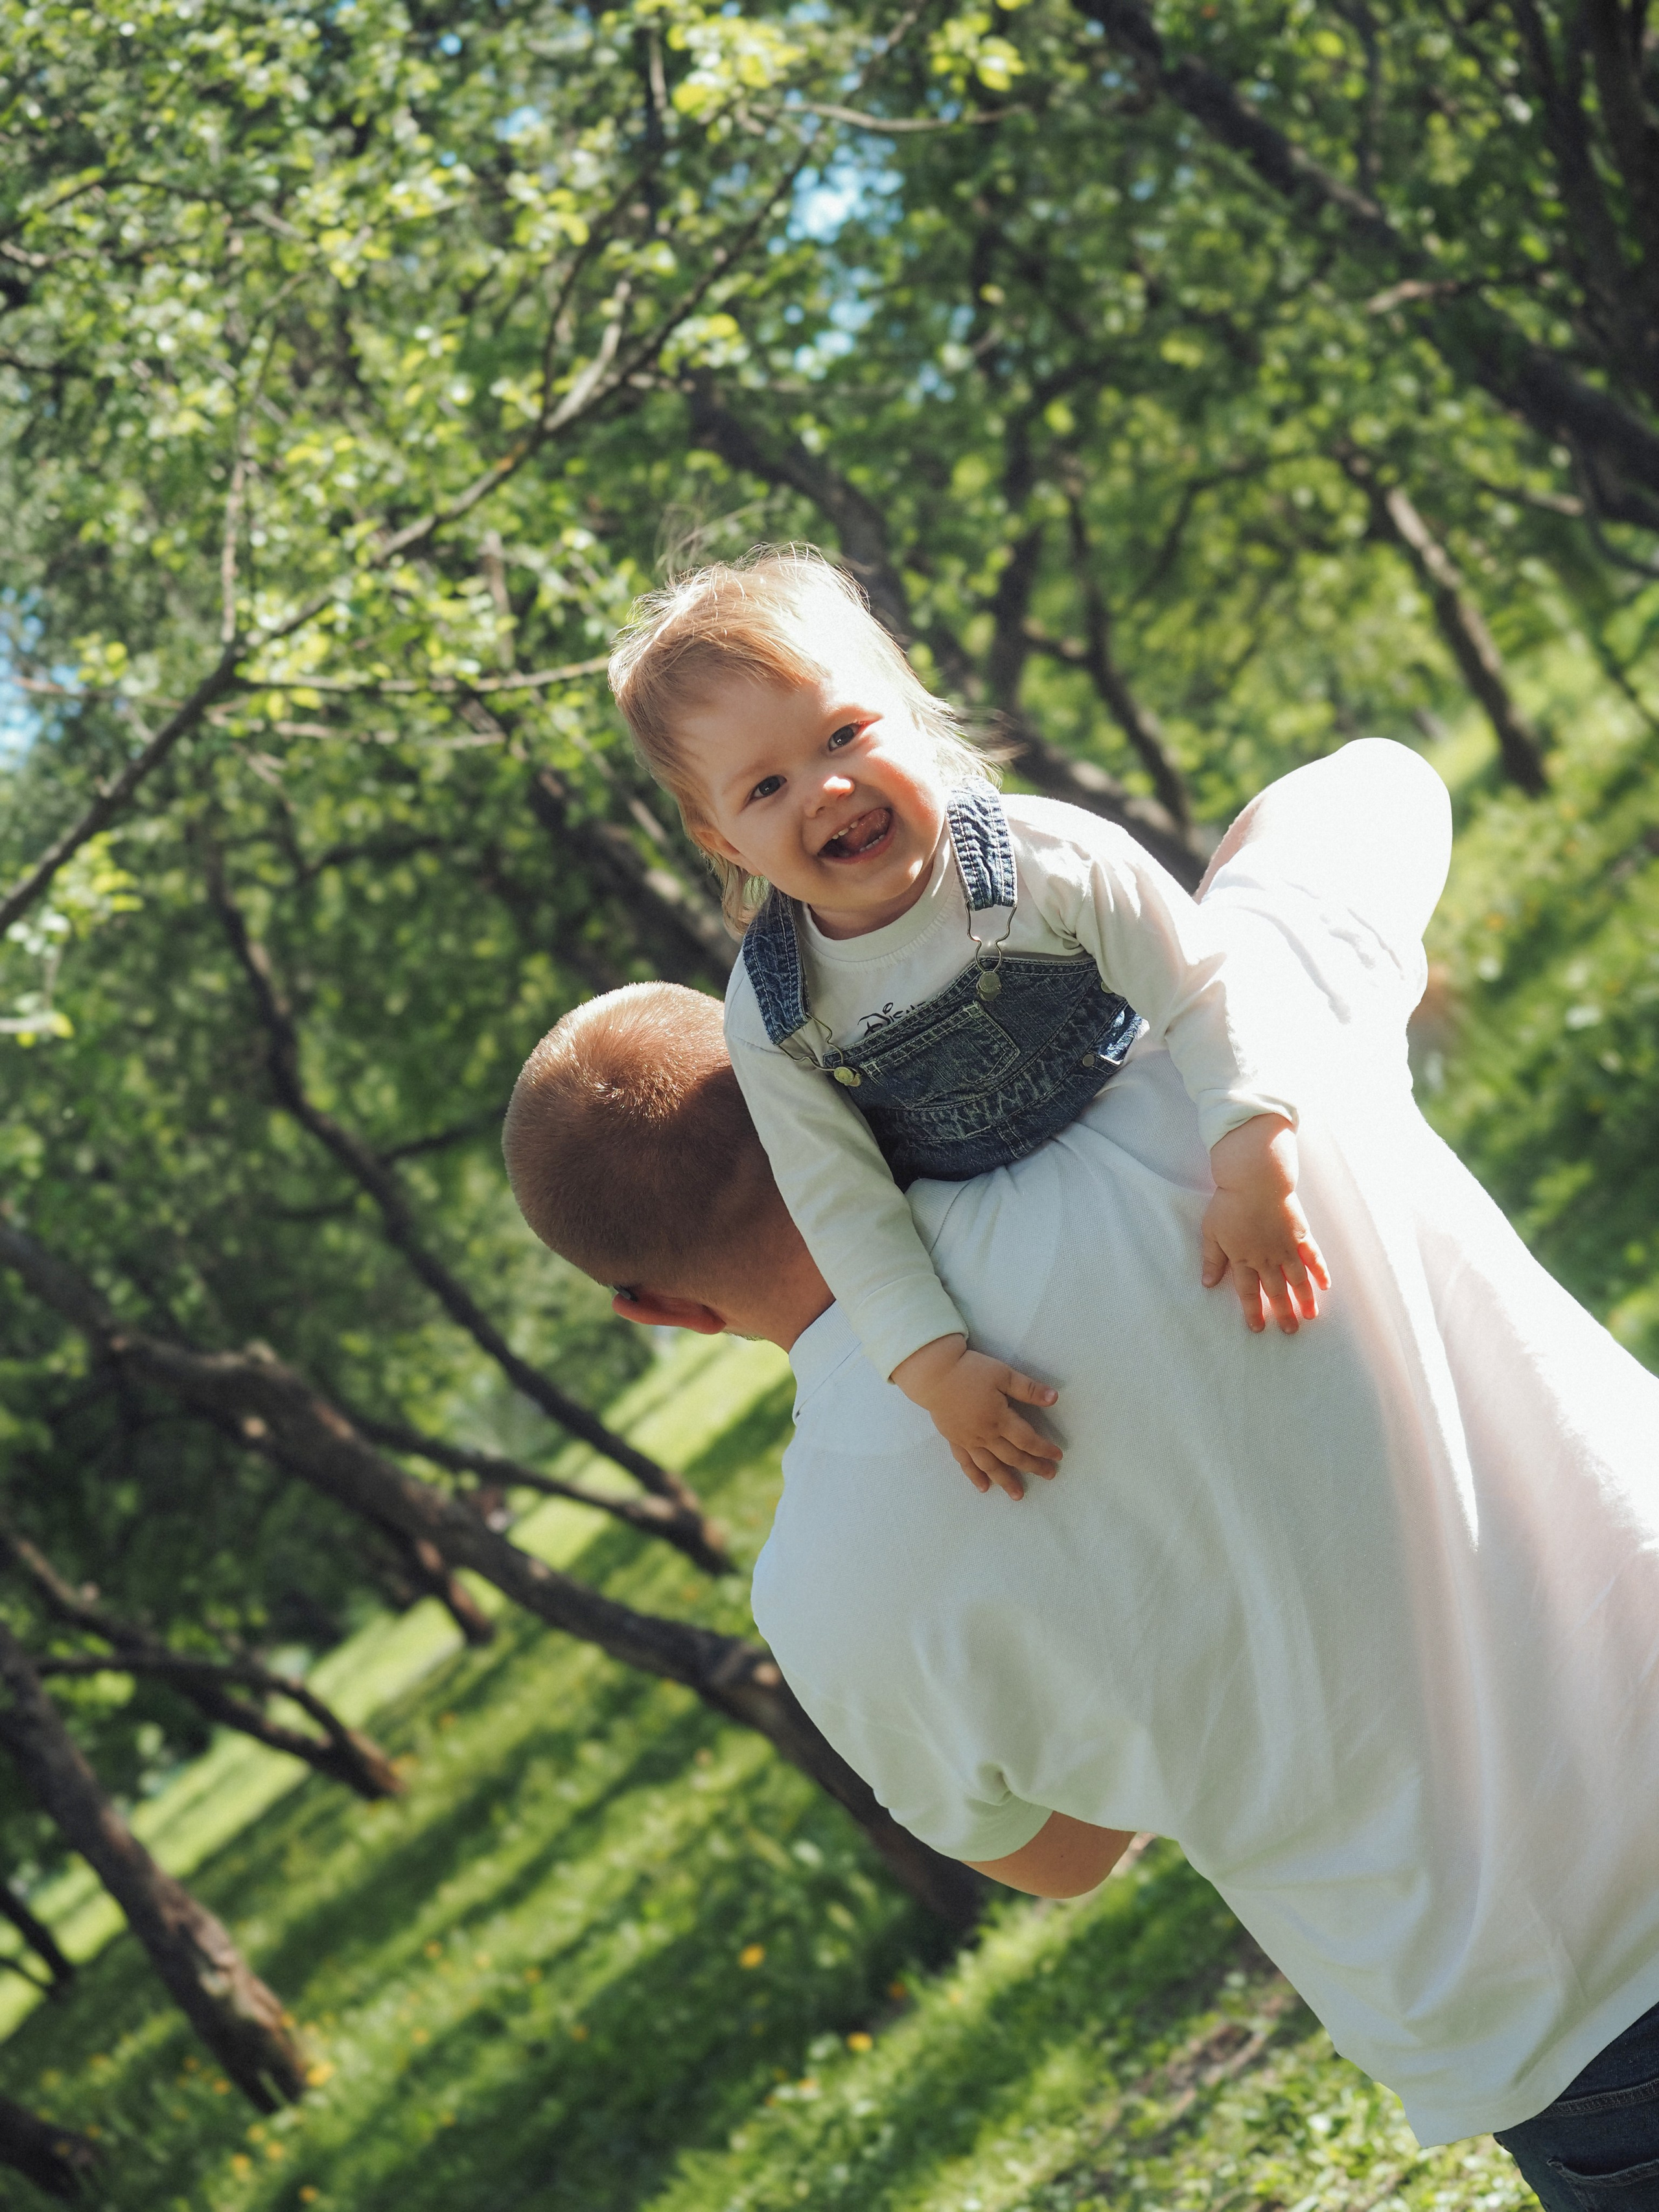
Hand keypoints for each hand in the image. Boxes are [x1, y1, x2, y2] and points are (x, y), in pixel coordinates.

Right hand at [890, 1334, 1061, 1500]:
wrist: (933, 1374)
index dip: (1043, 1449)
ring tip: (1018, 1495)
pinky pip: (966, 1463)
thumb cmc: (970, 1371)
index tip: (1058, 1456)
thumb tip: (1054, 1398)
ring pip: (990, 1466)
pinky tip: (983, 1488)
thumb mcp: (1003, 1374)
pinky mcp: (954, 1440)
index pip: (1027, 1440)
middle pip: (1012, 1456)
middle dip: (1032, 1467)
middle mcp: (985, 1435)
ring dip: (1006, 1480)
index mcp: (1000, 1419)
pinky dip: (975, 1476)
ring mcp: (968, 1440)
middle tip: (1049, 1475)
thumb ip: (1028, 1388)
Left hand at [1201, 1114, 1330, 1335]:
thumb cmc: (1229, 1203)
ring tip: (1311, 1316)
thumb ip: (1212, 1259)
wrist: (1255, 1180)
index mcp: (1243, 1259)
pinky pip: (1313, 1257)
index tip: (1258, 1328)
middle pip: (1276, 1291)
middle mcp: (1267, 1258)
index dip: (1253, 1312)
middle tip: (1290, 1331)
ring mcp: (1286, 1247)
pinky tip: (1325, 1285)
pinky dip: (1320, 1271)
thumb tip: (1208, 1283)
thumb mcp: (1212, 1232)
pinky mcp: (1301, 1233)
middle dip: (1283, 1313)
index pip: (1248, 1293)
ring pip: (1297, 1279)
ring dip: (1305, 1299)